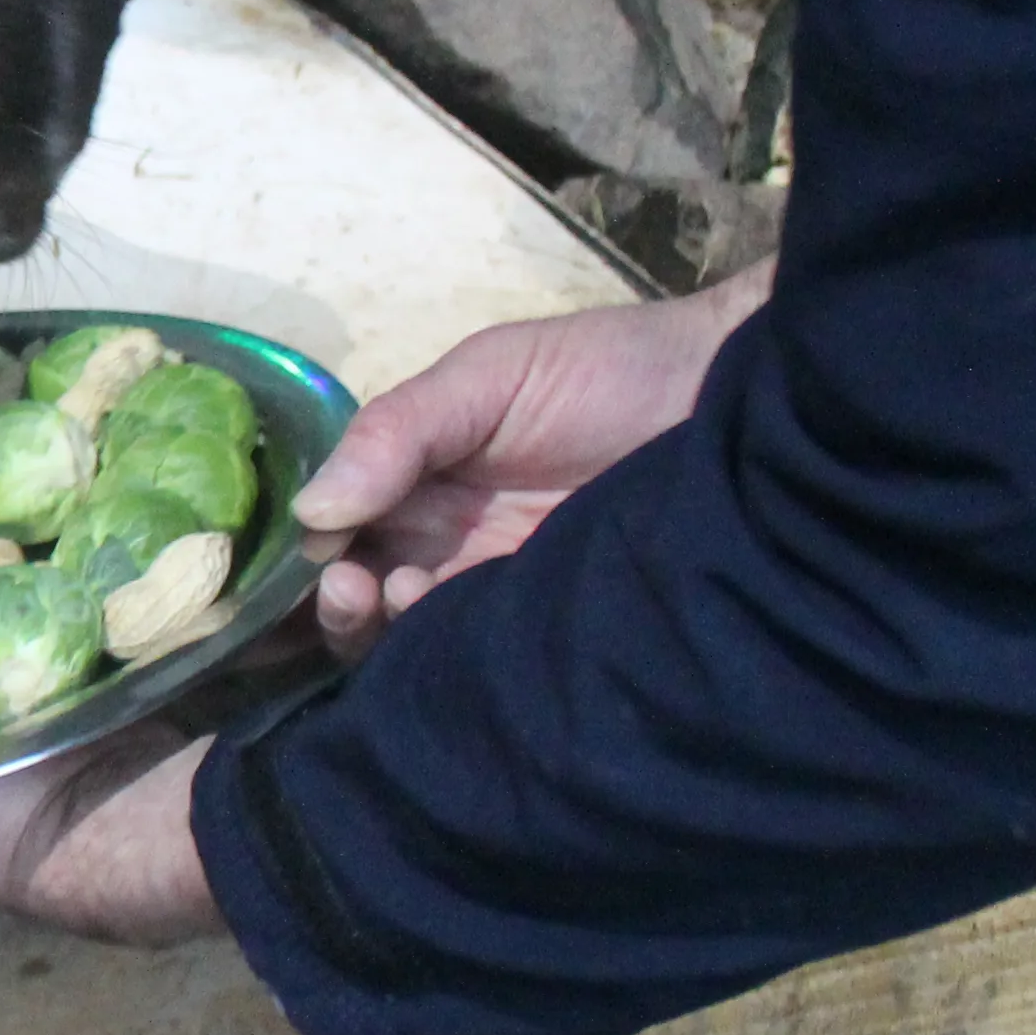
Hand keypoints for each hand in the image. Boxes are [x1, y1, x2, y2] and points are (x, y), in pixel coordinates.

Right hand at [297, 264, 773, 662]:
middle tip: (350, 587)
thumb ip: (394, 433)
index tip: (306, 558)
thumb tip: (311, 512)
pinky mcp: (551, 635)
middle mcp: (442, 545)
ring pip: (405, 640)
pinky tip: (447, 620)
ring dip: (379, 630)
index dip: (300, 557)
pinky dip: (443, 658)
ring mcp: (493, 592)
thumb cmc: (605, 371)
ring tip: (402, 594)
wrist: (736, 398)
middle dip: (332, 605)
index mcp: (413, 483)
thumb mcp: (485, 378)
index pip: (330, 532)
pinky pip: (479, 662)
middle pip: (355, 599)